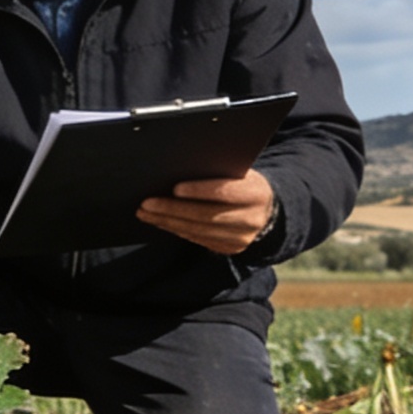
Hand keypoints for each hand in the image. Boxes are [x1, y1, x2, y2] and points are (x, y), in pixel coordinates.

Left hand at [136, 169, 276, 254]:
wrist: (267, 211)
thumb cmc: (244, 183)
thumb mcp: (241, 173)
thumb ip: (219, 170)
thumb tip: (181, 164)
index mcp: (256, 193)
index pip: (225, 192)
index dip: (200, 191)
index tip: (175, 188)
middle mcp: (251, 219)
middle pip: (206, 215)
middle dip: (173, 209)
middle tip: (147, 203)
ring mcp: (241, 238)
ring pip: (198, 230)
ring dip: (167, 222)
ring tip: (145, 212)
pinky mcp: (229, 248)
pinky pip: (197, 239)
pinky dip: (176, 229)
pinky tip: (160, 221)